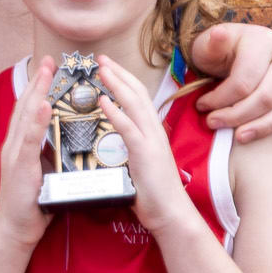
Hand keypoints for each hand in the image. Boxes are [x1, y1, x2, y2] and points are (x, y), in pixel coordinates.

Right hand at [0, 67, 56, 252]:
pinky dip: (37, 119)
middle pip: (24, 106)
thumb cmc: (31, 204)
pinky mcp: (19, 166)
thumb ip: (46, 154)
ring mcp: (13, 154)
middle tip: (48, 60)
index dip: (37, 88)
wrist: (15, 228)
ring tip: (47, 72)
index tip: (48, 68)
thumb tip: (60, 141)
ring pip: (25, 116)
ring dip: (36, 92)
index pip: (28, 111)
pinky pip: (29, 138)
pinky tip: (44, 104)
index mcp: (19, 146)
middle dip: (36, 81)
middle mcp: (12, 145)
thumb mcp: (42, 172)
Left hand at [93, 62, 198, 246]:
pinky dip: (115, 112)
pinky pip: (129, 128)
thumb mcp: (139, 165)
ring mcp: (151, 141)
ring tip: (101, 69)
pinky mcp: (145, 154)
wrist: (171, 214)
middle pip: (137, 93)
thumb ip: (130, 150)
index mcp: (151, 132)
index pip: (138, 98)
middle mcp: (153, 131)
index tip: (108, 67)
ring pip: (134, 104)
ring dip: (116, 84)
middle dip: (119, 73)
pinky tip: (103, 101)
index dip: (123, 80)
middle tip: (100, 58)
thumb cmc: (153, 194)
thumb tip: (117, 144)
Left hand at [187, 17, 271, 144]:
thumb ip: (212, 44)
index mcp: (264, 41)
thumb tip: (218, 34)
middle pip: (267, 96)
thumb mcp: (208, 44)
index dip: (221, 98)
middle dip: (238, 115)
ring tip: (238, 137)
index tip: (201, 106)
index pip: (245, 79)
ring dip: (263, 127)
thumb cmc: (218, 51)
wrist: (235, 52)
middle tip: (213, 123)